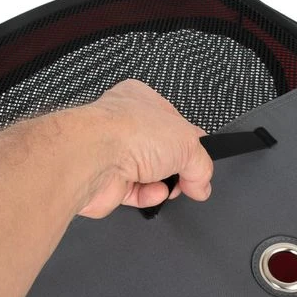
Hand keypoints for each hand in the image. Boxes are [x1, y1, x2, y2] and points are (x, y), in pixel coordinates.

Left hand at [78, 79, 213, 217]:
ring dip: (164, 184)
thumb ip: (202, 164)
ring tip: (170, 185)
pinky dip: (148, 195)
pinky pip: (136, 192)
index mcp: (142, 101)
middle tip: (189, 176)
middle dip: (177, 167)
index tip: (201, 158)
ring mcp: (114, 154)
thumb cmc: (128, 132)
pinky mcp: (108, 181)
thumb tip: (203, 184)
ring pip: (149, 175)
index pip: (174, 123)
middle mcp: (125, 126)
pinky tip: (154, 192)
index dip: (191, 142)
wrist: (93, 158)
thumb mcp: (187, 142)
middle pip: (162, 153)